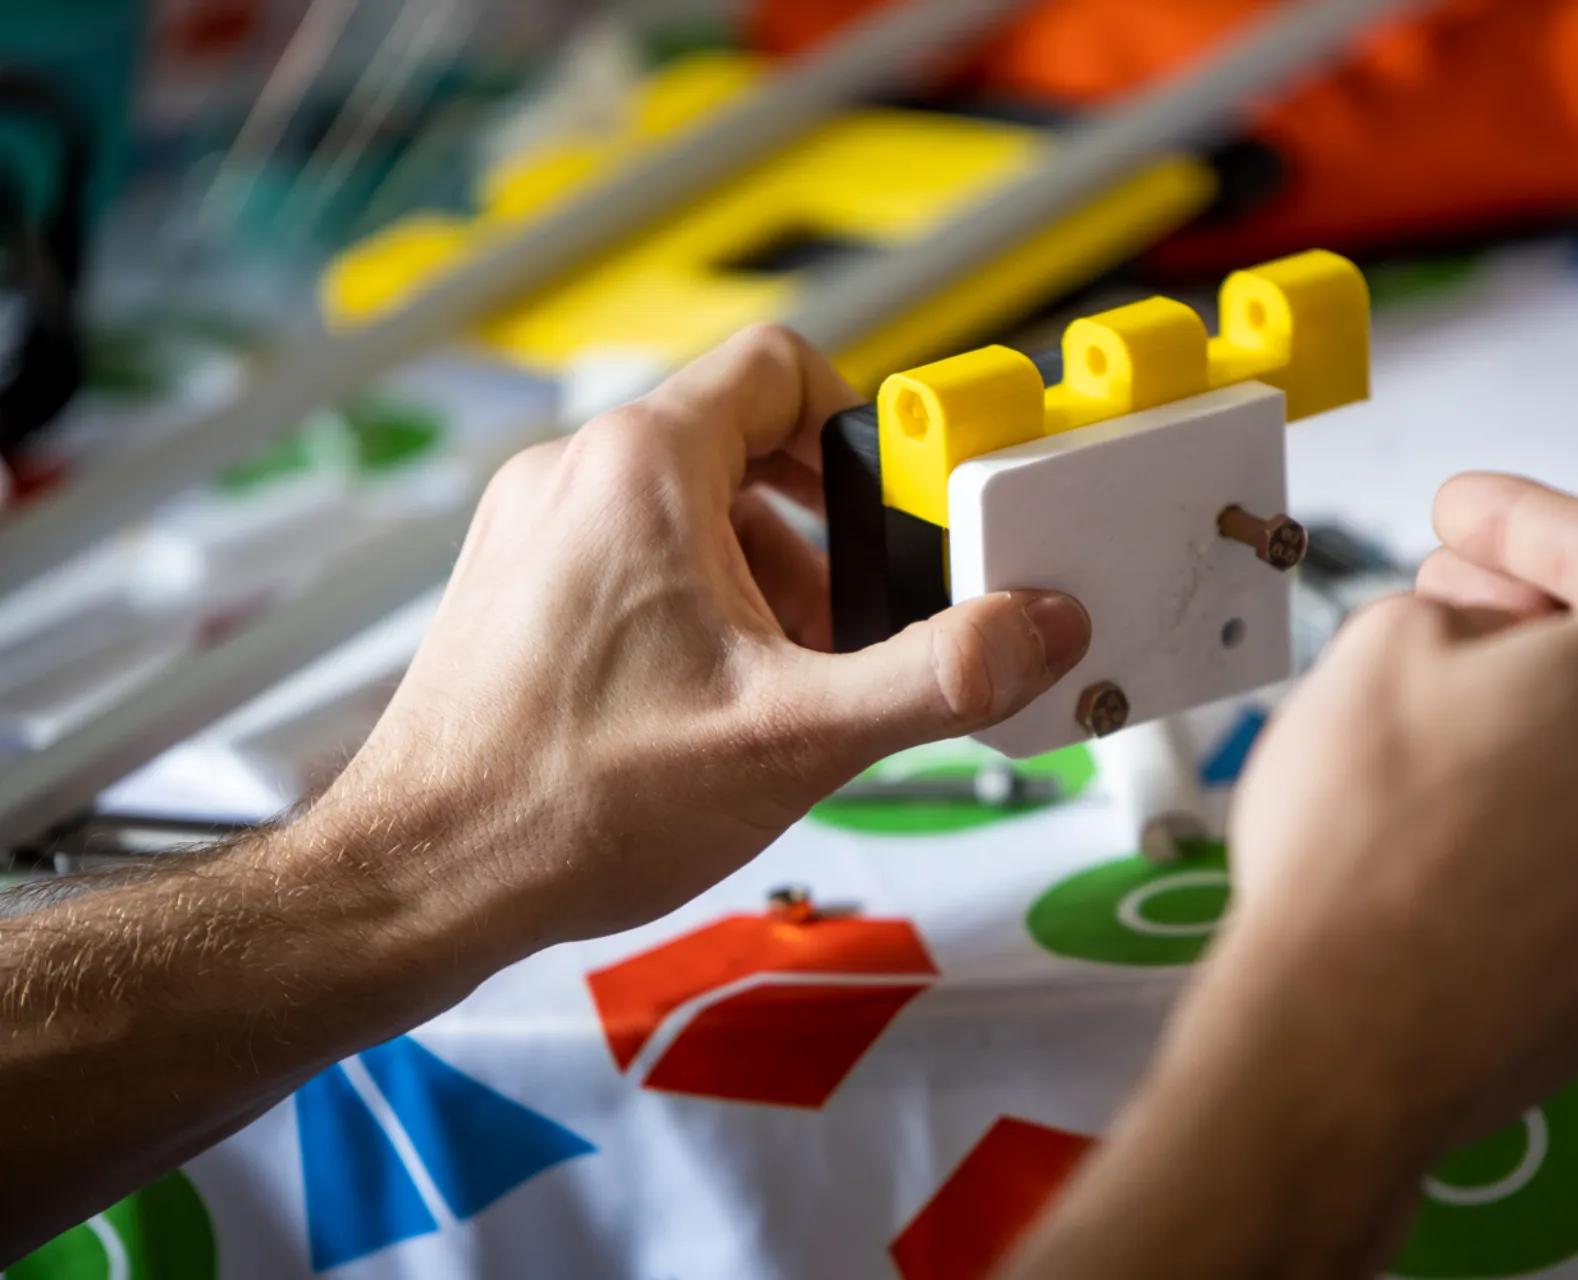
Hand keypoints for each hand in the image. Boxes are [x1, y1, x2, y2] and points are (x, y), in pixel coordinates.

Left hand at [317, 325, 1089, 953]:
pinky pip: (628, 551)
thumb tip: (1035, 632)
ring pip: (685, 505)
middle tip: (854, 619)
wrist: (425, 876)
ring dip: (760, 574)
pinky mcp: (510, 582)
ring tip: (786, 679)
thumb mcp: (795, 738)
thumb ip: (937, 677)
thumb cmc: (576, 801)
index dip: (861, 425)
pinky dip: (692, 601)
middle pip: (741, 442)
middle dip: (820, 532)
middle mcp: (575, 473)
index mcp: (644, 467)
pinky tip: (709, 701)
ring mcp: (532, 525)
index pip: (783, 365)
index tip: (896, 504)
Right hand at [1223, 473, 1577, 1145]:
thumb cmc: (1367, 846)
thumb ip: (1447, 608)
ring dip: (1540, 726)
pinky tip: (1451, 827)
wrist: (1346, 1029)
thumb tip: (1467, 637)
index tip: (1467, 509)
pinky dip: (1540, 824)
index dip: (1518, 516)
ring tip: (1432, 725)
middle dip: (1533, 616)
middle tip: (1445, 597)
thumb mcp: (1381, 645)